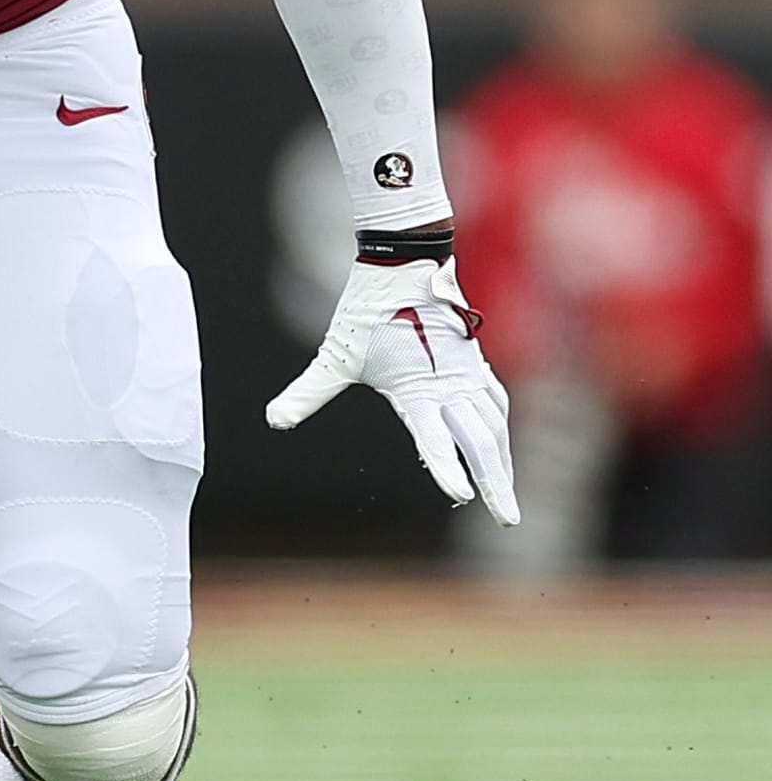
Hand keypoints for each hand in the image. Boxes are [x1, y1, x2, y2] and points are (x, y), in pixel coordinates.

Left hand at [266, 255, 518, 524]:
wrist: (405, 259)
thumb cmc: (367, 307)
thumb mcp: (336, 354)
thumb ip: (308, 391)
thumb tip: (273, 419)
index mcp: (417, 387)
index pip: (434, 438)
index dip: (446, 469)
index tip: (461, 498)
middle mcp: (449, 383)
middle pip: (481, 442)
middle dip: (495, 484)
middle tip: (507, 520)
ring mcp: (467, 372)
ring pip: (494, 425)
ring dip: (502, 462)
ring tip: (504, 495)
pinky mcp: (472, 361)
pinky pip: (495, 403)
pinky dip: (500, 430)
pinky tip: (500, 444)